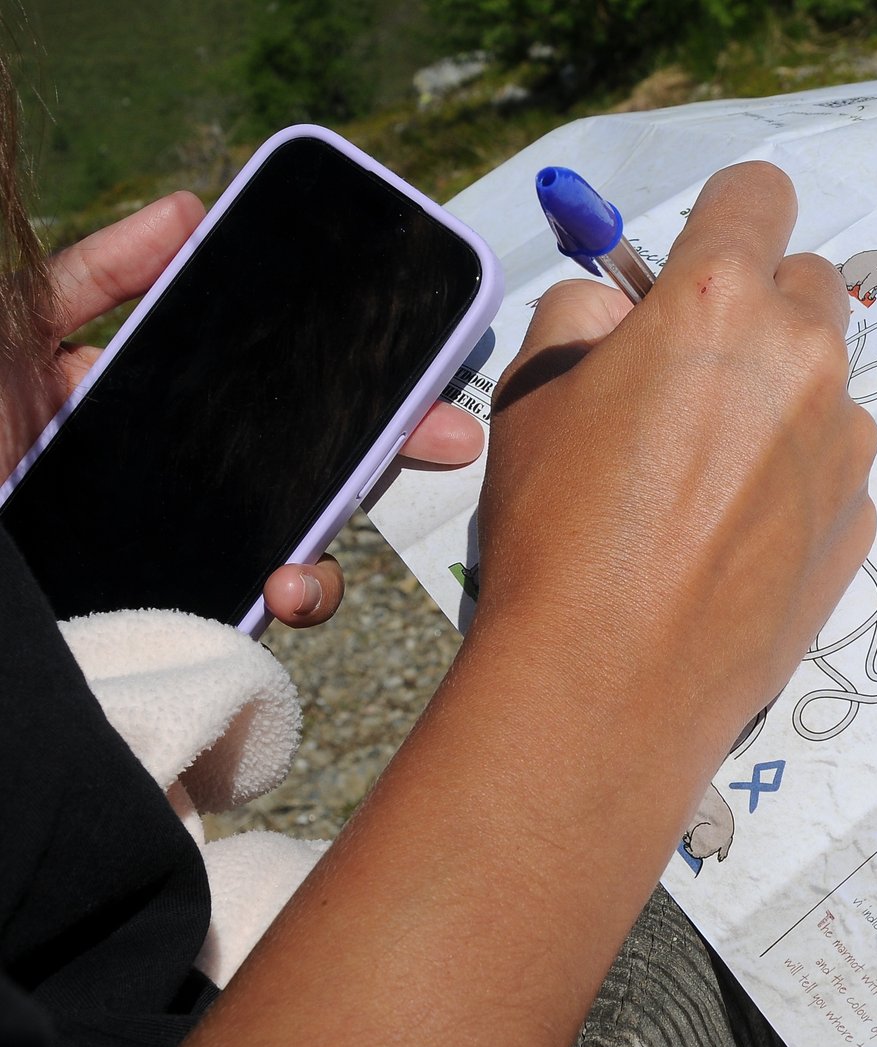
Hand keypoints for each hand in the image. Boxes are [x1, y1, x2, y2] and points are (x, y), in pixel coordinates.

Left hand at [0, 191, 487, 626]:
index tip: (413, 367)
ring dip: (328, 552)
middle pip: (302, 470)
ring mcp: (178, 560)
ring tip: (322, 550)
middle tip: (448, 438)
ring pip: (294, 552)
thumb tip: (186, 209)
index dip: (346, 383)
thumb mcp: (8, 341)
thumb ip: (90, 279)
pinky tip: (286, 589)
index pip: (264, 397)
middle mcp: (176, 490)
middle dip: (381, 454)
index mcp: (140, 418)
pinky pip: (252, 618)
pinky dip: (289, 602)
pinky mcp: (170, 623)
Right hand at [473, 160, 876, 746]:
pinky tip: (733, 535)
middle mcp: (804, 358)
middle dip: (757, 309)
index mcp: (719, 302)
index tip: (703, 252)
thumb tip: (623, 312)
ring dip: (782, 398)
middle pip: (806, 284)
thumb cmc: (558, 533)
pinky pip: (835, 464)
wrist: (612, 684)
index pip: (757, 194)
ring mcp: (845, 444)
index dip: (725, 216)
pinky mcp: (861, 518)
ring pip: (826, 382)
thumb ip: (585, 319)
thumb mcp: (532, 394)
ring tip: (704, 476)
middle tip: (691, 377)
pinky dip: (797, 476)